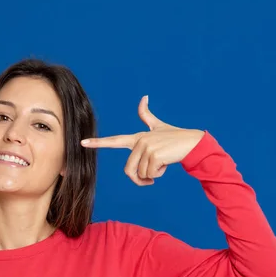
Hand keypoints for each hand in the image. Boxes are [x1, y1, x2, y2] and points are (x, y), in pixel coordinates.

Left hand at [81, 95, 204, 185]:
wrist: (192, 143)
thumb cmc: (175, 138)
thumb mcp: (159, 127)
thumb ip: (147, 115)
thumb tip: (144, 96)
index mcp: (137, 137)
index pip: (114, 140)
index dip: (98, 142)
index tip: (83, 143)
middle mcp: (140, 141)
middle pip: (129, 170)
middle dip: (140, 179)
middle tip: (152, 178)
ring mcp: (146, 147)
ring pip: (141, 174)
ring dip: (152, 175)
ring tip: (162, 163)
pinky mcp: (154, 154)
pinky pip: (150, 174)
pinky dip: (159, 174)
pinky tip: (167, 163)